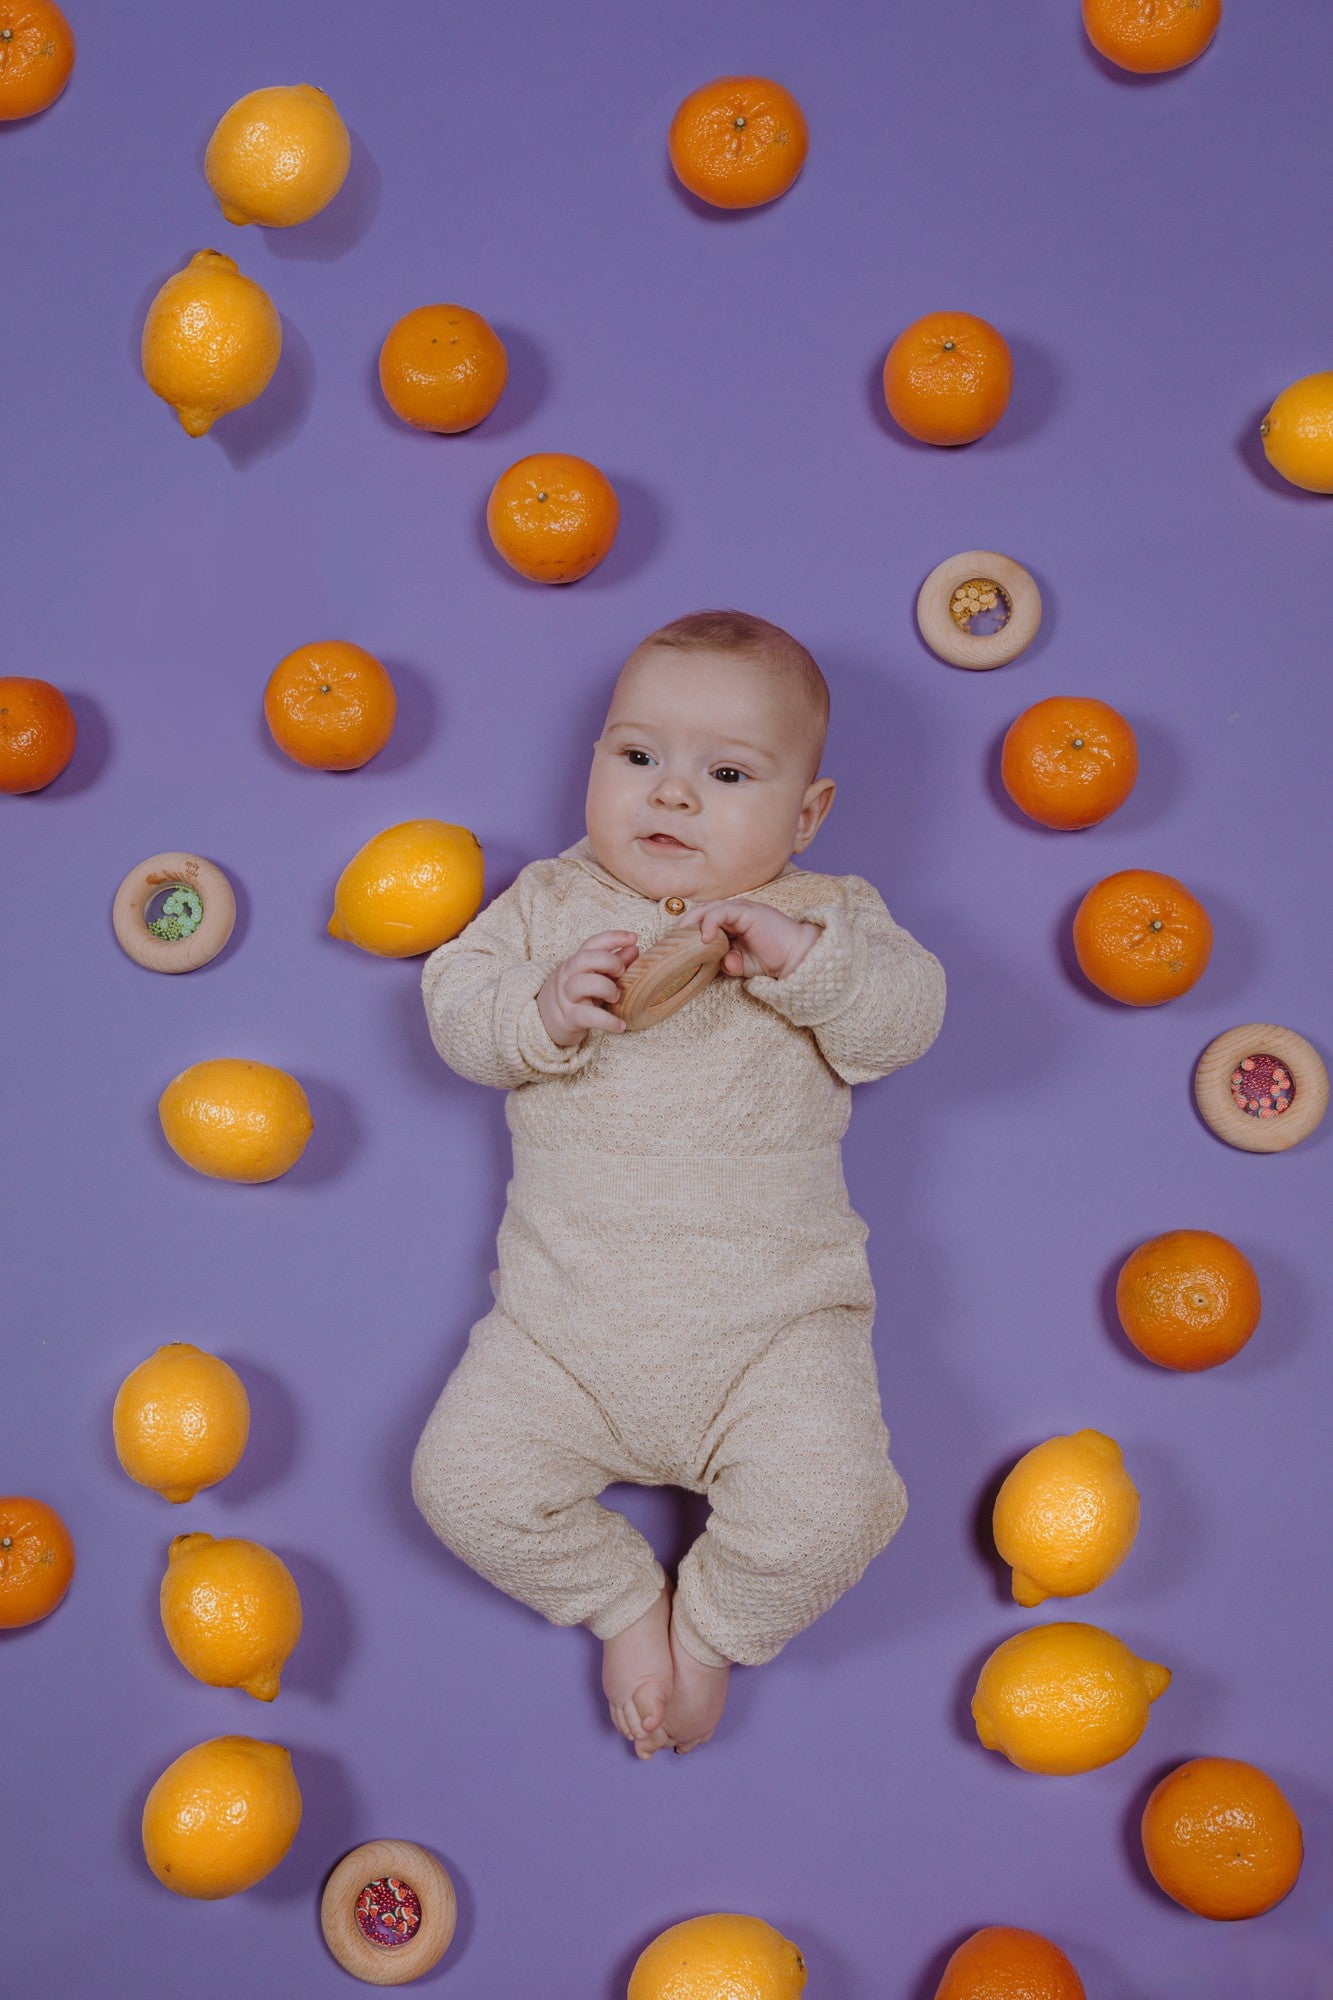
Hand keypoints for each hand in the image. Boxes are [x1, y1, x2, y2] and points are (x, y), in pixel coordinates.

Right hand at [536, 930, 638, 1046]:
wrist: (545, 1019)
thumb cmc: (577, 995)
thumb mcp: (594, 976)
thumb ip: (614, 963)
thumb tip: (634, 948)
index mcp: (577, 962)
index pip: (593, 943)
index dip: (614, 937)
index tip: (633, 938)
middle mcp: (569, 975)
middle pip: (585, 958)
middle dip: (609, 961)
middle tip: (621, 972)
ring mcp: (567, 996)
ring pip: (583, 984)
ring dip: (607, 988)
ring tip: (616, 997)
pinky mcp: (570, 1017)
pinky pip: (588, 1016)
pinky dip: (607, 1021)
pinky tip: (620, 1025)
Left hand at [672, 901, 820, 980]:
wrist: (797, 957)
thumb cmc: (773, 959)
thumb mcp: (743, 964)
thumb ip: (728, 963)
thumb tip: (721, 965)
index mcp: (732, 923)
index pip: (704, 919)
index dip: (688, 929)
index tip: (673, 945)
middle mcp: (735, 913)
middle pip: (702, 911)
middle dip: (685, 923)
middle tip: (672, 940)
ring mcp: (742, 910)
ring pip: (709, 908)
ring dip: (693, 922)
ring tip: (683, 937)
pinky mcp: (748, 912)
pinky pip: (723, 912)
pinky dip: (711, 922)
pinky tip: (706, 938)